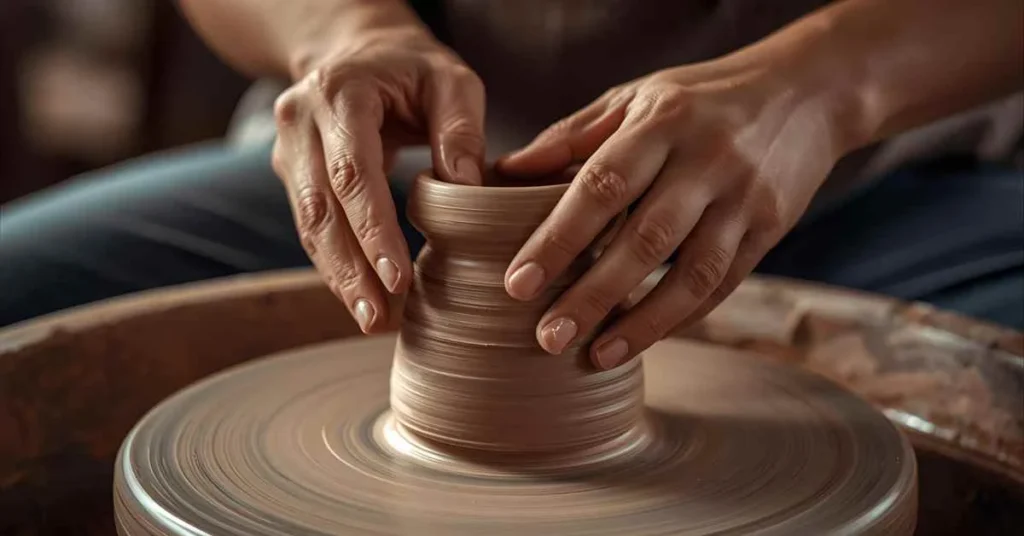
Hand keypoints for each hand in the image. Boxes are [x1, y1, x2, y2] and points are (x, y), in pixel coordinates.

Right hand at [271, 22, 484, 333]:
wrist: (357, 52)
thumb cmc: (412, 69)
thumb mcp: (450, 80)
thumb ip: (460, 129)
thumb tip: (467, 191)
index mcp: (339, 94)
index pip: (352, 171)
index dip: (372, 229)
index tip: (398, 278)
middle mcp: (301, 122)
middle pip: (320, 207)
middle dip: (350, 269)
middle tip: (379, 318)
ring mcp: (288, 151)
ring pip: (309, 225)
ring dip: (339, 278)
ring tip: (372, 320)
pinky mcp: (292, 175)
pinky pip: (312, 227)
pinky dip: (336, 266)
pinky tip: (361, 298)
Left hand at [498, 57, 850, 368]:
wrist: (807, 93)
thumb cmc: (699, 99)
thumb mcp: (634, 98)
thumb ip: (571, 138)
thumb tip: (502, 174)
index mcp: (661, 123)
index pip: (601, 187)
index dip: (558, 239)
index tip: (518, 284)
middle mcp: (707, 161)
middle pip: (646, 239)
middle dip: (594, 295)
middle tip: (548, 338)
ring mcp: (744, 199)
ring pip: (693, 273)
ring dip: (644, 322)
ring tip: (597, 356)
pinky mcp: (770, 228)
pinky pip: (723, 283)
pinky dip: (683, 316)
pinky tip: (644, 337)